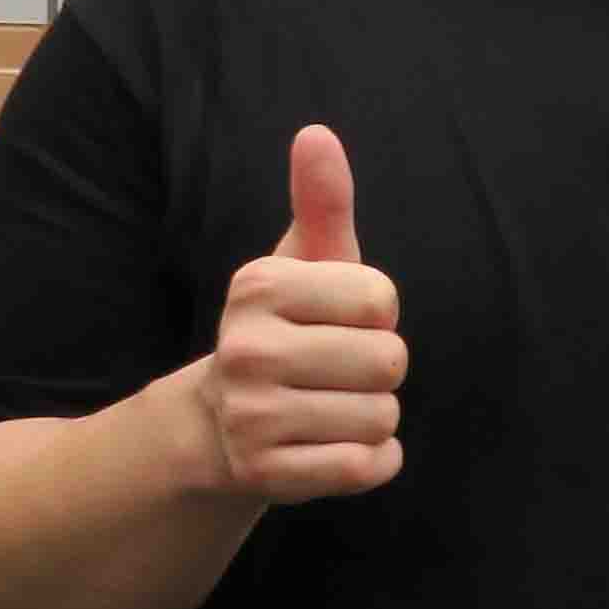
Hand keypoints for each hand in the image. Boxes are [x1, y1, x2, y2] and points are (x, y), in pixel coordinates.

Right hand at [200, 125, 406, 501]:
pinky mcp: (270, 474)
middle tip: (335, 370)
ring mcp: (255, 416)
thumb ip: (321, 202)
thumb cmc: (285, 328)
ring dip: (374, 416)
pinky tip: (335, 444)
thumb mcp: (301, 262)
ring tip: (328, 406)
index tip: (336, 320)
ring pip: (382, 416)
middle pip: (389, 360)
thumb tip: (318, 134)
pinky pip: (369, 466)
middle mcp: (247, 350)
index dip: (375, 314)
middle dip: (379, 368)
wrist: (218, 424)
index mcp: (259, 287)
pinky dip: (372, 459)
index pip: (382, 299)